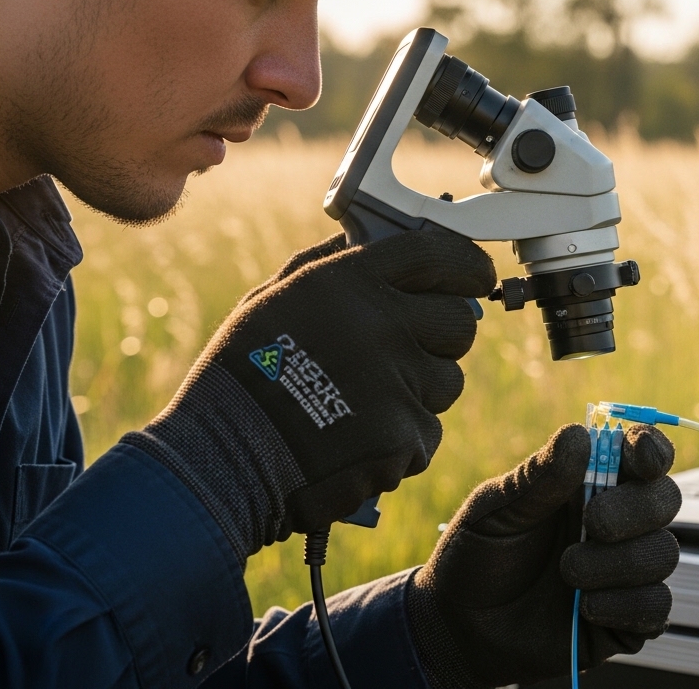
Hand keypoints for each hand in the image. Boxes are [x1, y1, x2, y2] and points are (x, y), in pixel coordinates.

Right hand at [123, 230, 495, 563]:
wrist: (222, 457)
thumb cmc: (242, 375)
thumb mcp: (273, 297)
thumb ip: (328, 265)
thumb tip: (367, 241)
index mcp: (352, 281)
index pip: (441, 255)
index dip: (468, 266)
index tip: (476, 278)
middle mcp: (383, 323)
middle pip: (460, 323)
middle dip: (442, 338)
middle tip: (406, 353)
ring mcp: (398, 381)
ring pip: (448, 382)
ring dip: (418, 393)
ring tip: (362, 405)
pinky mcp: (404, 435)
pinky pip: (426, 433)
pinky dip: (400, 441)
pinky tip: (356, 440)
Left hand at [406, 423, 682, 687]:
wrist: (460, 627)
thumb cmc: (477, 557)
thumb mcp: (496, 510)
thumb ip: (539, 476)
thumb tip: (579, 436)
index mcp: (588, 483)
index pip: (641, 453)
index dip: (651, 448)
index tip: (641, 455)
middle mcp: (617, 523)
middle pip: (665, 498)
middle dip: (635, 509)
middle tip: (592, 523)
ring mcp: (625, 571)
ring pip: (663, 552)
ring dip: (617, 562)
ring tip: (567, 571)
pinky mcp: (628, 619)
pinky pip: (657, 605)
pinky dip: (623, 603)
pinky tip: (585, 607)